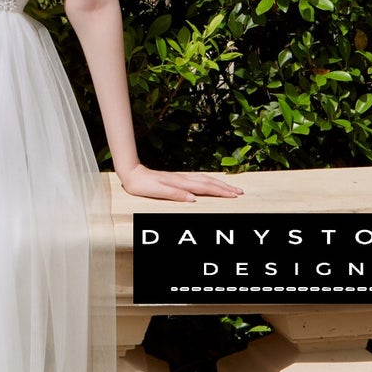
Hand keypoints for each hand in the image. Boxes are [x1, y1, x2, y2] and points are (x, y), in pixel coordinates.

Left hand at [118, 163, 243, 202]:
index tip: (234, 195)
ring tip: (231, 187)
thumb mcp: (156, 191)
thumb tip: (192, 199)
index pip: (205, 188)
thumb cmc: (142, 185)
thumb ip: (174, 194)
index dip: (220, 191)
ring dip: (219, 183)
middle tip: (240, 192)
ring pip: (205, 179)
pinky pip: (198, 178)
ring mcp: (181, 177)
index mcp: (180, 183)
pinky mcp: (177, 177)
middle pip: (209, 182)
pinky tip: (211, 181)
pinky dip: (209, 180)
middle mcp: (183, 179)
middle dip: (225, 187)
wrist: (131, 173)